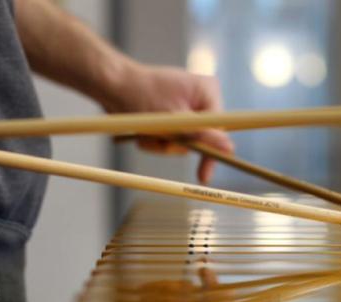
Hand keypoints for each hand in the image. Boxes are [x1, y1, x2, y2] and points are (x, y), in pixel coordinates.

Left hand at [102, 64, 233, 183]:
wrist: (111, 85)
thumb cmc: (141, 94)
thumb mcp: (173, 119)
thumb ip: (202, 135)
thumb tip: (229, 148)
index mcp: (208, 91)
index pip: (219, 130)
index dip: (211, 153)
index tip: (203, 176)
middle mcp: (201, 98)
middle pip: (199, 139)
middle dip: (174, 144)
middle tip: (156, 139)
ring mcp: (186, 107)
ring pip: (181, 142)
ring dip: (161, 143)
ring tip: (144, 134)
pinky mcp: (171, 115)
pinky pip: (169, 138)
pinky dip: (154, 140)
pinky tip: (141, 133)